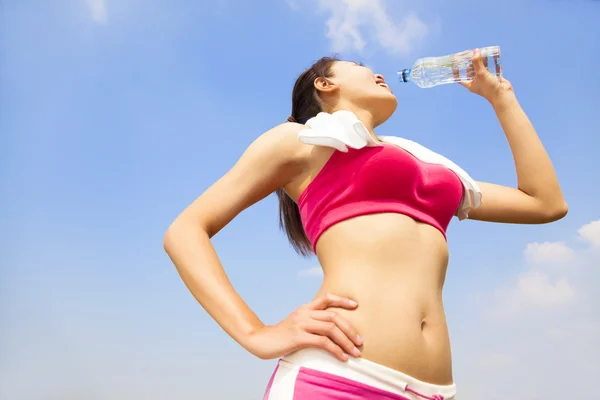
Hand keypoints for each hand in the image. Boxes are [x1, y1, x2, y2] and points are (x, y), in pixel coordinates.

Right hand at [247, 293, 362, 361]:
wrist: (261, 341)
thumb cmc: (281, 336)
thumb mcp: (297, 324)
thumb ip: (311, 322)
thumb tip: (331, 330)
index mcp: (305, 308)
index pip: (327, 298)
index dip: (342, 300)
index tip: (356, 306)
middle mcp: (304, 313)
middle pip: (334, 316)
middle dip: (350, 329)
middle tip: (360, 341)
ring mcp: (301, 324)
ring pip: (331, 329)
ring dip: (346, 341)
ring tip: (355, 352)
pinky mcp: (298, 337)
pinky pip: (323, 342)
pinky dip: (336, 350)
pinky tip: (342, 357)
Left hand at [456, 48, 513, 103]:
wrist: (503, 94)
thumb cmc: (489, 87)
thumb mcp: (480, 74)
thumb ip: (477, 62)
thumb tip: (475, 51)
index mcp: (470, 84)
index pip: (460, 78)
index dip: (456, 72)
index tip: (454, 64)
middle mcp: (477, 82)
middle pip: (471, 71)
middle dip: (470, 63)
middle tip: (469, 54)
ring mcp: (485, 79)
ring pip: (481, 68)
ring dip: (481, 61)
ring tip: (480, 53)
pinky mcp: (493, 76)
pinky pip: (490, 68)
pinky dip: (490, 63)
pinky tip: (490, 56)